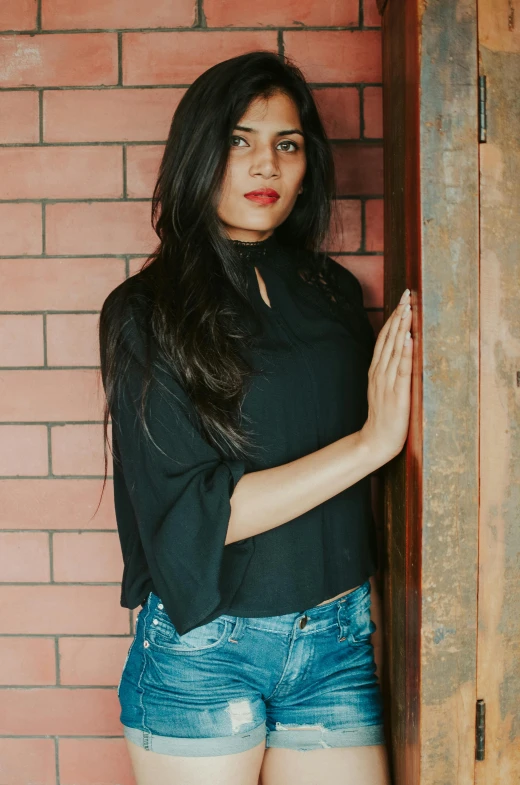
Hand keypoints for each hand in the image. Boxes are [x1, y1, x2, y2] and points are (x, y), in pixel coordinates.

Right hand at [359, 289, 412, 462]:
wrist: (377, 439)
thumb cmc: (384, 415)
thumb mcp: (384, 388)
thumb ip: (389, 369)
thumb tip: (400, 350)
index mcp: (376, 370)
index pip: (384, 338)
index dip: (393, 318)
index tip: (402, 300)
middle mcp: (380, 372)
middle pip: (389, 338)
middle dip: (398, 316)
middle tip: (406, 295)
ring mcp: (387, 381)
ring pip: (394, 349)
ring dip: (401, 328)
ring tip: (408, 308)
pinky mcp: (397, 392)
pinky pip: (401, 369)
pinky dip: (404, 352)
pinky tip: (409, 338)